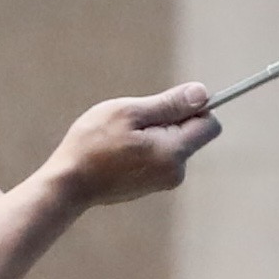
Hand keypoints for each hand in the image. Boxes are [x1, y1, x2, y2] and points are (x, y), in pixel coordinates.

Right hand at [43, 84, 219, 206]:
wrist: (68, 184)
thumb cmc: (93, 144)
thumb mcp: (129, 113)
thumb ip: (169, 104)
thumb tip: (203, 93)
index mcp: (174, 152)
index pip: (210, 124)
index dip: (193, 108)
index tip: (163, 105)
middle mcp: (176, 171)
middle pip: (193, 134)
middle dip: (170, 121)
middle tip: (134, 122)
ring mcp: (164, 181)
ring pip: (174, 144)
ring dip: (154, 133)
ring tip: (122, 137)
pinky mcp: (151, 185)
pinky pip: (160, 157)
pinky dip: (146, 148)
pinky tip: (119, 151)